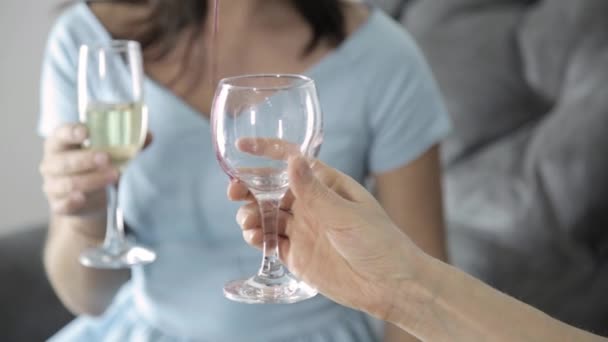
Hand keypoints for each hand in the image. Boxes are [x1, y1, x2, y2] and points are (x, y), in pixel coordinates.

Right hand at [39, 123, 151, 217]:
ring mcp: (53, 185)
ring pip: (68, 183)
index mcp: (61, 143)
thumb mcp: (110, 154)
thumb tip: (149, 136)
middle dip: (86, 159)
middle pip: (65, 160)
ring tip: (113, 176)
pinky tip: (83, 198)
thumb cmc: (96, 168)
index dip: (71, 132)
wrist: (89, 200)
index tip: (86, 132)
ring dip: (91, 179)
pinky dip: (72, 201)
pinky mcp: (58, 205)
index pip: (61, 134)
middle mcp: (52, 163)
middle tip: (107, 158)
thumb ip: (128, 145)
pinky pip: (63, 204)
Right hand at [228, 153, 428, 319]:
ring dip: (251, 214)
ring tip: (248, 221)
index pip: (292, 162)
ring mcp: (303, 228)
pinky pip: (270, 241)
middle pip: (271, 189)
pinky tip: (254, 237)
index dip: (266, 152)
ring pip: (267, 215)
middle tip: (234, 191)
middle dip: (249, 187)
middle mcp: (311, 204)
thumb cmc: (379, 242)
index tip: (242, 147)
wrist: (390, 286)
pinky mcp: (298, 254)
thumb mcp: (346, 214)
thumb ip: (315, 192)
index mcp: (326, 185)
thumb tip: (292, 161)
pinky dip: (257, 237)